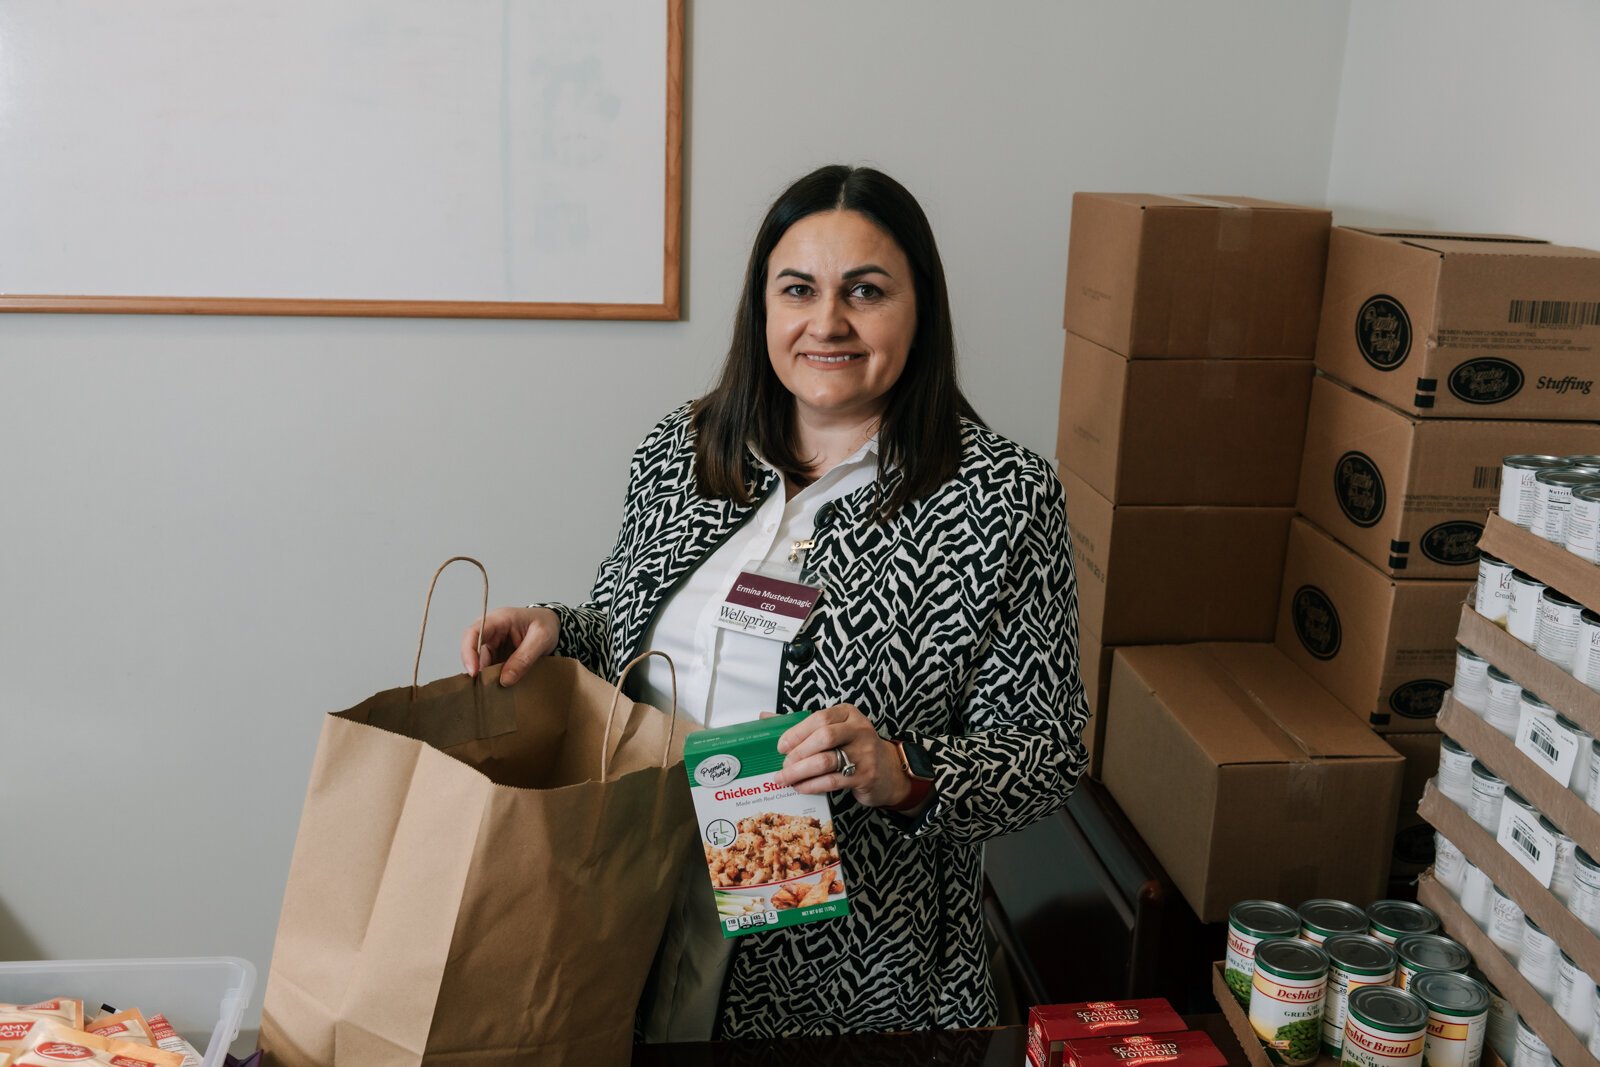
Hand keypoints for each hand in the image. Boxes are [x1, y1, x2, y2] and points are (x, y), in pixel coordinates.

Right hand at [460, 606, 558, 686]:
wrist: (553, 625)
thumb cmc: (547, 625)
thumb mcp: (541, 639)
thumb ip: (524, 658)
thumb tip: (505, 680)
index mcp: (499, 619)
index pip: (474, 632)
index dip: (469, 651)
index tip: (473, 672)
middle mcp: (491, 630)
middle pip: (472, 649)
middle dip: (476, 669)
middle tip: (485, 688)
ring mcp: (493, 642)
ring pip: (480, 661)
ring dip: (486, 675)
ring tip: (496, 690)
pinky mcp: (497, 653)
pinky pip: (490, 667)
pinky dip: (493, 677)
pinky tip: (500, 687)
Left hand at [772, 703, 912, 808]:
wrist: (887, 771)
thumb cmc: (852, 748)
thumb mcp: (834, 731)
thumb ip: (801, 725)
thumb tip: (765, 717)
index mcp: (848, 714)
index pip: (819, 718)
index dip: (796, 732)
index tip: (780, 746)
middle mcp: (859, 729)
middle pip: (823, 737)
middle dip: (798, 753)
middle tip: (782, 765)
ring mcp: (865, 753)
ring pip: (826, 761)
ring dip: (800, 771)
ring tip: (785, 778)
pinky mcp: (866, 775)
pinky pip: (833, 780)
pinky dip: (812, 784)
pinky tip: (800, 787)